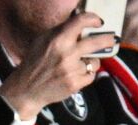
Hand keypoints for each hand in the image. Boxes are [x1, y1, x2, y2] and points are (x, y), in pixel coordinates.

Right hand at [0, 11, 114, 119]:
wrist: (26, 90)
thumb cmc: (34, 63)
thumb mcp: (42, 41)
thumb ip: (61, 31)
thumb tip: (80, 23)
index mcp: (58, 40)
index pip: (82, 22)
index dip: (93, 19)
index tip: (98, 22)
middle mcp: (67, 54)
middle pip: (98, 42)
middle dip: (108, 40)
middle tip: (112, 39)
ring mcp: (72, 70)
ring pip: (95, 61)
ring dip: (90, 62)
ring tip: (80, 64)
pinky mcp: (75, 84)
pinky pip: (91, 75)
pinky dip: (86, 75)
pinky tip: (75, 75)